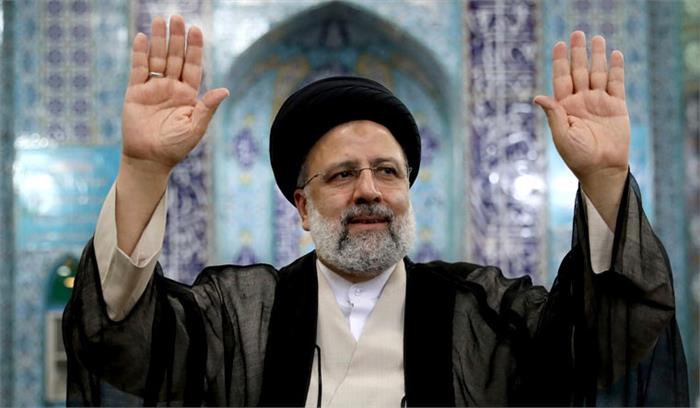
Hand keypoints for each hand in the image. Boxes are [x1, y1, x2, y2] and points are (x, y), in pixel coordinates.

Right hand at [121, 15, 228, 172]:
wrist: (150, 159)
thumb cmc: (175, 147)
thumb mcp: (195, 127)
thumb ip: (207, 107)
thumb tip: (225, 90)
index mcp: (188, 94)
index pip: (192, 66)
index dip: (194, 48)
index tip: (196, 30)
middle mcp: (171, 87)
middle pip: (175, 57)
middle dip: (177, 38)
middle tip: (177, 18)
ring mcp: (153, 88)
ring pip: (157, 59)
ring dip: (159, 40)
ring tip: (160, 20)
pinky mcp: (135, 92)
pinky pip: (138, 69)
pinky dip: (140, 54)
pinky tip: (143, 38)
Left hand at [534, 32, 629, 227]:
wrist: (602, 170)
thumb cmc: (578, 157)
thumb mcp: (561, 136)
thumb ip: (553, 115)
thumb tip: (538, 96)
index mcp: (565, 107)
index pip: (561, 79)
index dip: (559, 62)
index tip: (559, 45)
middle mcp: (581, 101)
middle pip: (579, 71)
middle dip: (577, 53)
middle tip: (577, 33)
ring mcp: (599, 103)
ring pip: (597, 74)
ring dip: (597, 57)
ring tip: (597, 39)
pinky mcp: (617, 107)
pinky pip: (616, 84)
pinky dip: (616, 69)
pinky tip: (615, 55)